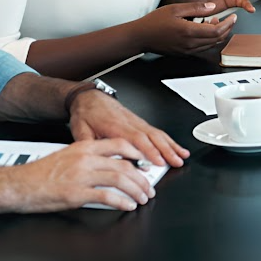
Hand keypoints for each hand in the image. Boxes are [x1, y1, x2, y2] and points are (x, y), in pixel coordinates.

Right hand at [9, 137, 160, 211]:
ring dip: (136, 190)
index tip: (145, 163)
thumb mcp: (66, 157)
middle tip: (148, 187)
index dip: (137, 154)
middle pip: (124, 165)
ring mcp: (82, 176)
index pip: (119, 145)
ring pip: (120, 179)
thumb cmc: (39, 173)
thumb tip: (107, 167)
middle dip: (141, 178)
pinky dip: (121, 202)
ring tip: (142, 198)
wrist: (18, 184)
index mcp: (83, 147)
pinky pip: (107, 197)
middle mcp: (85, 159)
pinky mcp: (77, 194)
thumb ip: (87, 159)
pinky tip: (127, 206)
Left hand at [68, 89, 188, 167]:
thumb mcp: (80, 130)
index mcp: (115, 126)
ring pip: (157, 133)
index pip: (135, 139)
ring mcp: (136, 122)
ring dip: (171, 145)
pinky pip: (156, 131)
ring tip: (181, 156)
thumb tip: (95, 159)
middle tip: (176, 162)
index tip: (157, 161)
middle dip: (166, 150)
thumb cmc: (85, 114)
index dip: (148, 150)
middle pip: (151, 136)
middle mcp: (129, 123)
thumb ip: (88, 145)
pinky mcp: (139, 122)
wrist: (88, 98)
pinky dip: (168, 140)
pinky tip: (175, 147)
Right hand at [134, 1, 235, 55]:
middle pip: (217, 39)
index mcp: (189, 32)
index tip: (233, 16)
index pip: (216, 31)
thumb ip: (196, 7)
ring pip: (211, 44)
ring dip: (218, 34)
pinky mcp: (185, 53)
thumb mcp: (176, 8)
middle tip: (230, 19)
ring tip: (217, 21)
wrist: (141, 36)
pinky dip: (209, 39)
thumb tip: (212, 7)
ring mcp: (188, 50)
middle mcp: (190, 44)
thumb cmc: (154, 22)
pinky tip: (206, 29)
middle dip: (227, 29)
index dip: (228, 24)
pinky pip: (203, 47)